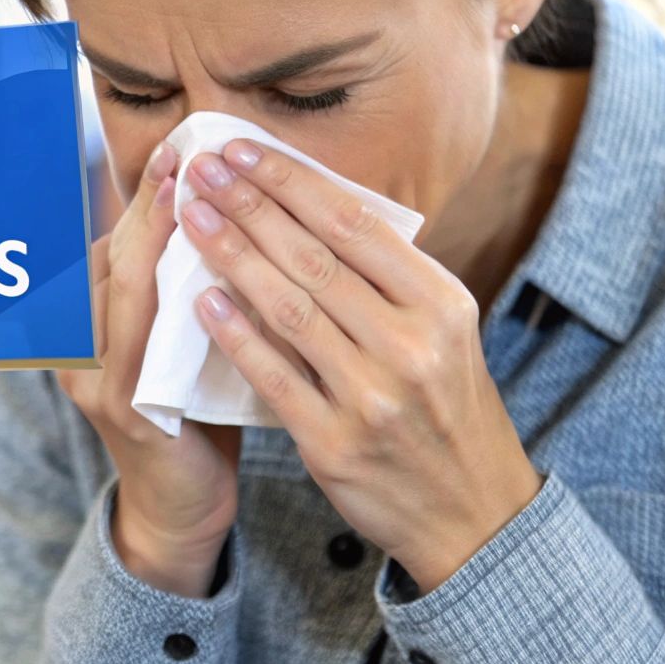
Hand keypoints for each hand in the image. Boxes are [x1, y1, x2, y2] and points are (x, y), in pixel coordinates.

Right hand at [56, 139, 241, 598]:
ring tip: (192, 194)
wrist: (185, 507)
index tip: (179, 149)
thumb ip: (188, 291)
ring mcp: (95, 379)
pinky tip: (206, 273)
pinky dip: (173, 302)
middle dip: (148, 202)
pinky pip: (146, 344)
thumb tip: (230, 213)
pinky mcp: (126, 411)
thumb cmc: (196, 415)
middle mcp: (77, 347)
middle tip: (182, 155)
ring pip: (122, 290)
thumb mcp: (182, 343)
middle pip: (111, 257)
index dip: (144, 197)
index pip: (114, 245)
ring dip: (155, 237)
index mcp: (88, 325)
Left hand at [177, 139, 543, 593]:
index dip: (290, 182)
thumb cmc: (445, 404)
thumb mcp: (443, 331)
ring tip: (190, 218)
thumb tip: (309, 201)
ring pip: (288, 309)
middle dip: (248, 206)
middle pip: (313, 258)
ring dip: (231, 256)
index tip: (239, 150)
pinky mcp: (335, 444)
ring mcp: (373, 396)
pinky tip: (200, 299)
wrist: (474, 513)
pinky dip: (234, 333)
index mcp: (441, 303)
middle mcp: (412, 344)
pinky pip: (273, 376)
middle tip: (197, 171)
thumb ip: (388, 276)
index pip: (353, 224)